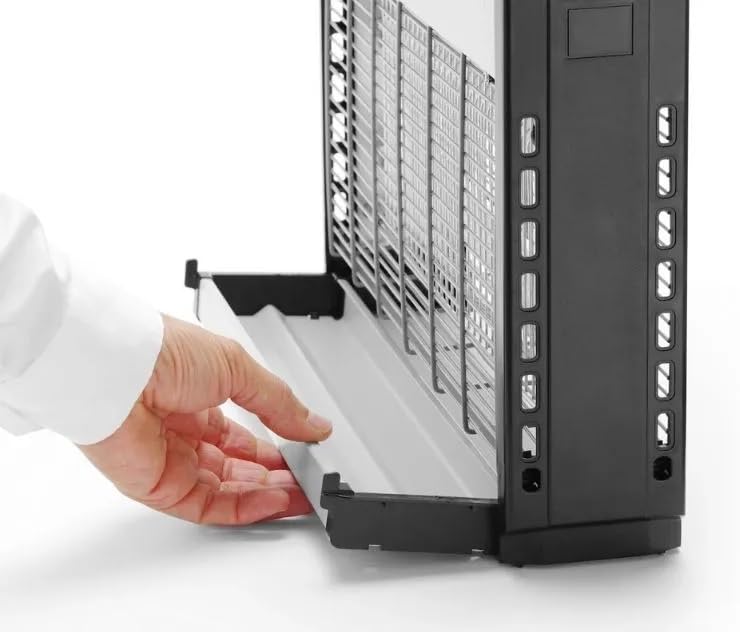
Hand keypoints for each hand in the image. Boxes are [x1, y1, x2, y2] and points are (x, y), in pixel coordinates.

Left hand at [79, 316, 332, 524]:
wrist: (115, 368)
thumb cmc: (160, 352)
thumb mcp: (238, 368)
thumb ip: (280, 403)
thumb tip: (314, 424)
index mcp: (200, 398)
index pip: (245, 435)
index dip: (278, 448)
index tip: (307, 454)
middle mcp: (185, 432)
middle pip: (240, 466)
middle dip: (277, 476)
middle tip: (310, 482)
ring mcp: (171, 461)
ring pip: (229, 489)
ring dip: (267, 494)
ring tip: (302, 494)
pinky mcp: (159, 487)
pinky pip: (209, 506)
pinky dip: (245, 508)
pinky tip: (274, 501)